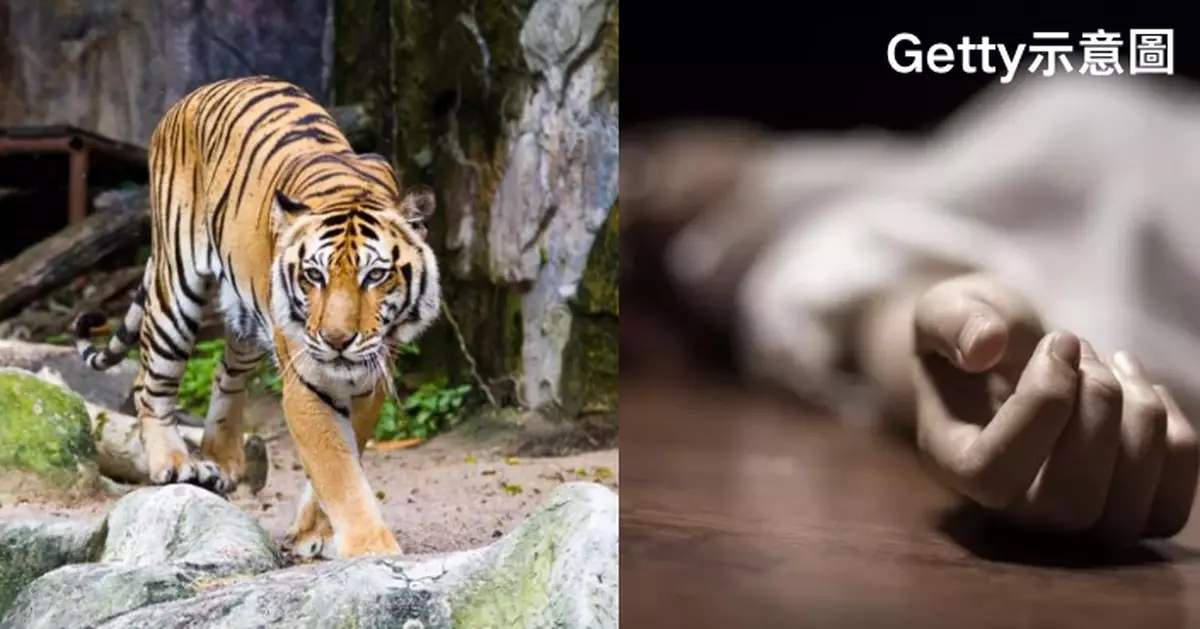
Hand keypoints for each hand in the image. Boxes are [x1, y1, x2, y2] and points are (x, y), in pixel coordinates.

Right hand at [912, 274, 1199, 543]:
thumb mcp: (943, 310)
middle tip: (1084, 349)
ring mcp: (1068, 526)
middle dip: (1098, 407)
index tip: (1059, 342)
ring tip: (1112, 363)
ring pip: (1125, 509)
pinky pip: (1167, 508)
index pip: (996, 475)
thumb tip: (985, 346)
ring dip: (1140, 414)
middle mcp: (1006, 513)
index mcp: (954, 467)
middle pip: (1069, 503)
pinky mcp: (1121, 518)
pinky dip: (1175, 440)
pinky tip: (1141, 391)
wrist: (995, 361)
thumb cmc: (967, 335)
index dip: (1041, 407)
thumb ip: (952, 322)